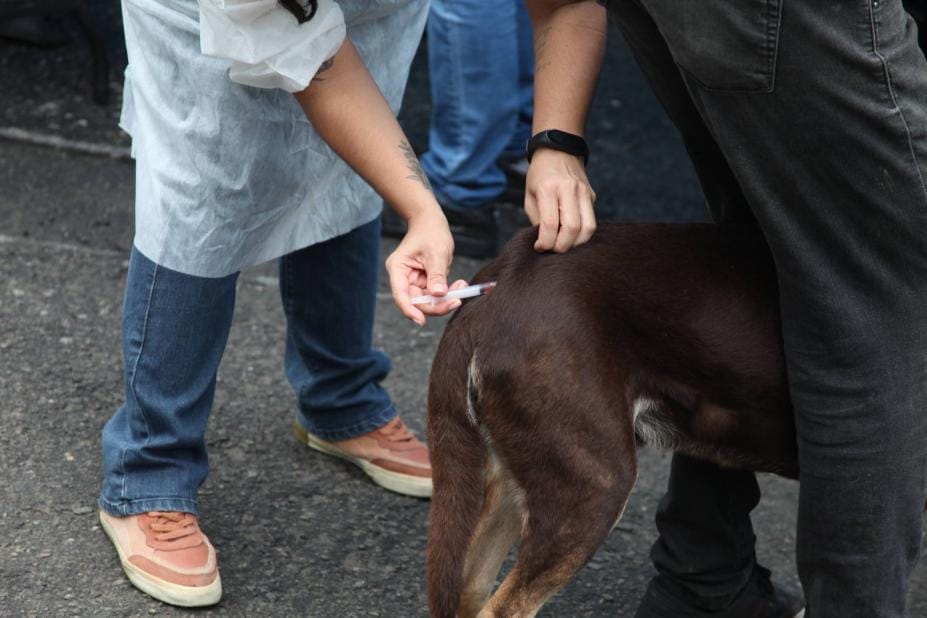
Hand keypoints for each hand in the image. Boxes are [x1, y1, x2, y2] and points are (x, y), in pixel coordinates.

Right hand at [385, 207, 466, 325]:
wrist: (431, 222)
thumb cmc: (431, 232)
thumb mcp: (436, 253)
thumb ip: (437, 275)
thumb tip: (438, 295)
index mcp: (398, 269)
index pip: (401, 295)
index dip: (410, 310)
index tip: (421, 321)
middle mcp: (403, 278)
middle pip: (416, 302)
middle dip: (437, 305)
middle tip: (457, 300)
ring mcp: (414, 281)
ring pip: (428, 301)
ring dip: (446, 299)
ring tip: (462, 287)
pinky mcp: (425, 282)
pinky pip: (435, 295)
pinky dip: (448, 293)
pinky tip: (460, 285)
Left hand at [524, 148, 596, 251]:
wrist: (558, 151)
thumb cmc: (539, 176)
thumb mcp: (530, 196)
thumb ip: (537, 219)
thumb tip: (545, 242)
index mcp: (549, 188)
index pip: (550, 223)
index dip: (545, 242)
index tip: (539, 247)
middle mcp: (569, 189)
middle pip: (572, 228)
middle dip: (562, 246)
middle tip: (552, 249)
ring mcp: (584, 192)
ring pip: (588, 228)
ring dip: (576, 243)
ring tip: (564, 244)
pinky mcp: (592, 196)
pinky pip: (591, 222)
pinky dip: (582, 234)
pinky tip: (571, 234)